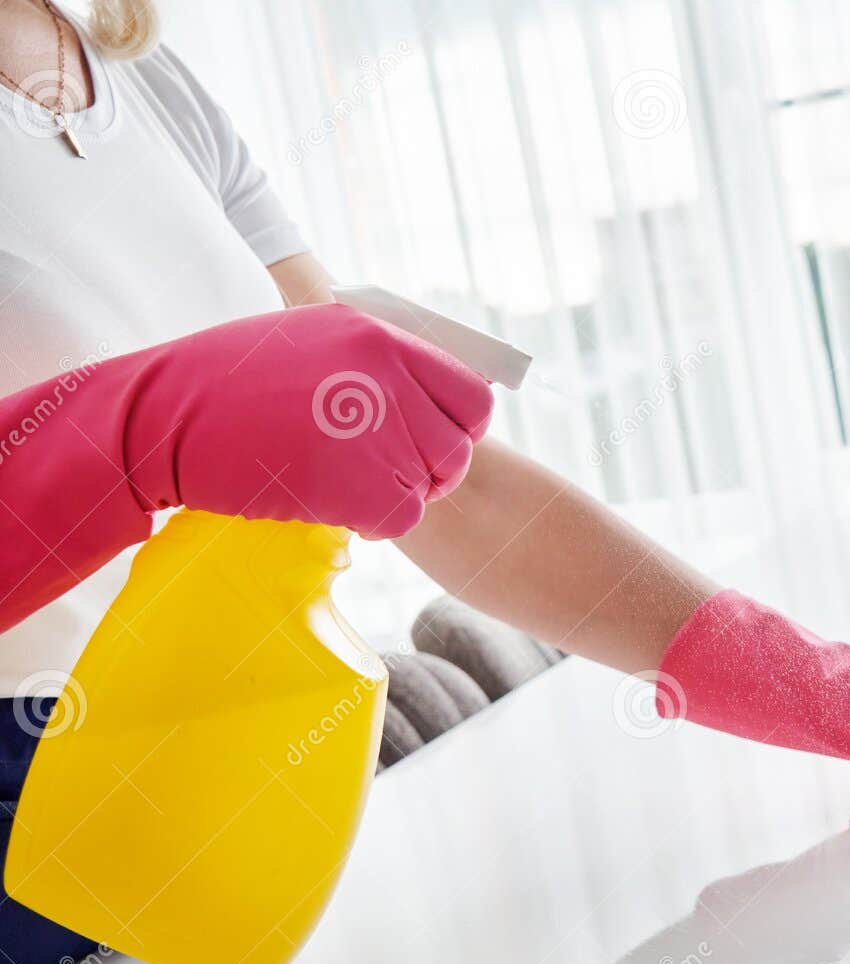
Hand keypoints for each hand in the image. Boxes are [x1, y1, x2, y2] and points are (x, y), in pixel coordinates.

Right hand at [1, 304, 493, 630]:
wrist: (162, 416)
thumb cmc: (230, 379)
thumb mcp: (314, 340)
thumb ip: (377, 360)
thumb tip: (435, 391)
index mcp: (381, 338)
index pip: (472, 395)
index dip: (458, 428)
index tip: (431, 441)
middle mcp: (387, 379)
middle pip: (456, 449)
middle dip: (430, 472)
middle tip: (390, 478)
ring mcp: (372, 431)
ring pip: (428, 487)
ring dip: (397, 497)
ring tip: (349, 487)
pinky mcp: (352, 482)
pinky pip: (400, 519)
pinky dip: (375, 524)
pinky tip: (337, 509)